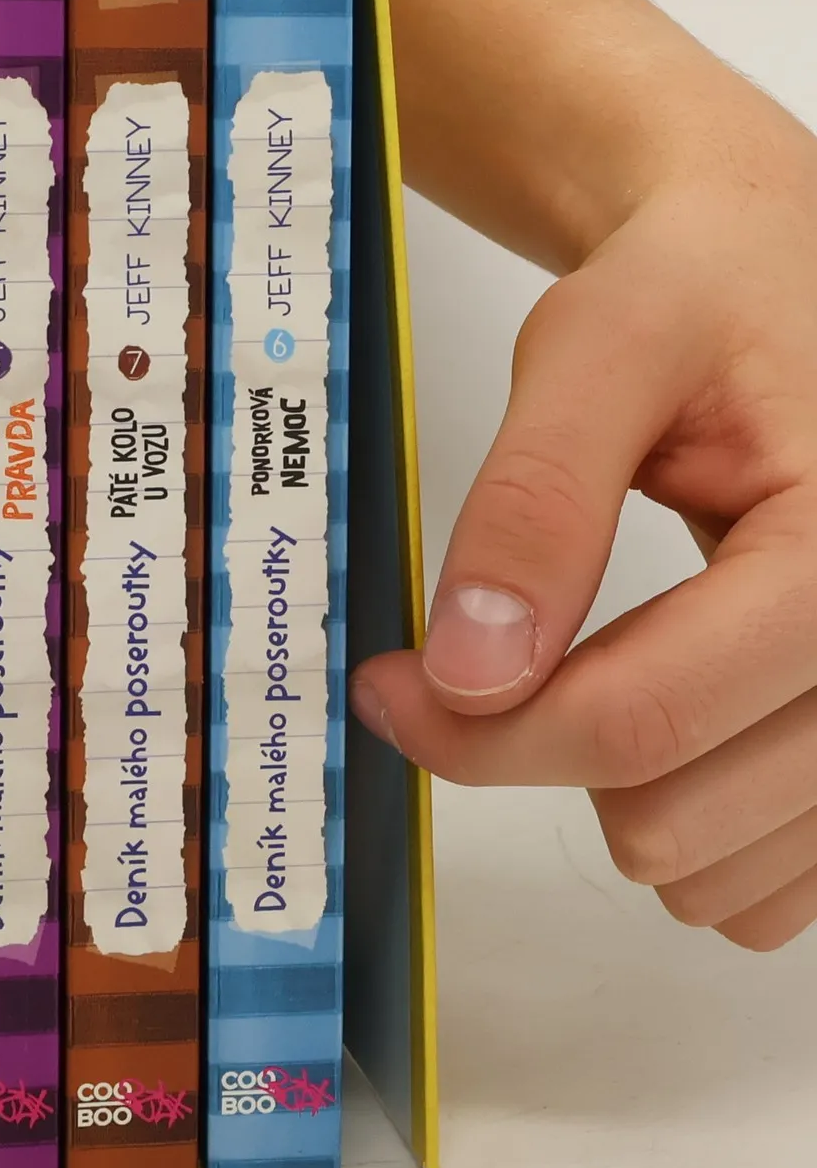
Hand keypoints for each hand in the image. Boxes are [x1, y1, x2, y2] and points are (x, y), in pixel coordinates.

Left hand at [352, 81, 816, 949]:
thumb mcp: (599, 351)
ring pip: (720, 876)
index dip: (478, 733)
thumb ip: (534, 505)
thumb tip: (469, 672)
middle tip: (484, 660)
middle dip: (540, 752)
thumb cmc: (700, 294)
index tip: (389, 688)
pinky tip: (660, 723)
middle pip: (672, 818)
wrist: (779, 276)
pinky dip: (690, 829)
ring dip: (618, 798)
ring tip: (595, 667)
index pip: (640, 723)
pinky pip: (771, 890)